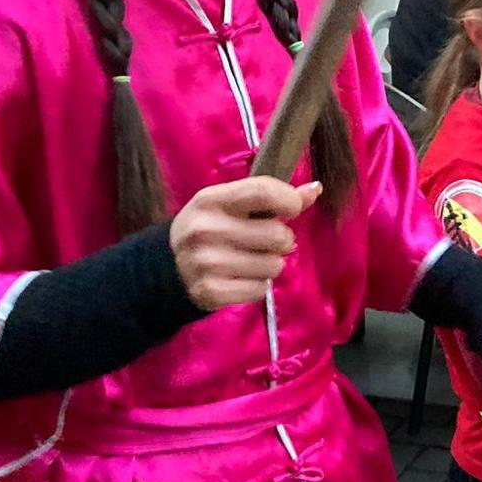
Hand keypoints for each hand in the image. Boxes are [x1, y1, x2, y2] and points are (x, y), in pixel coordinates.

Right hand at [169, 177, 321, 310]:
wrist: (166, 266)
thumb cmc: (210, 228)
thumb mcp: (230, 205)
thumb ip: (271, 197)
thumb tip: (315, 189)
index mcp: (210, 200)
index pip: (263, 191)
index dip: (289, 200)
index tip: (292, 208)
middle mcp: (206, 229)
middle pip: (277, 235)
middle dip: (282, 240)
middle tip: (266, 241)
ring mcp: (206, 263)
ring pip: (274, 266)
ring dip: (270, 265)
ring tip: (250, 260)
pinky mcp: (210, 291)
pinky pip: (260, 290)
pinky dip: (257, 286)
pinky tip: (240, 278)